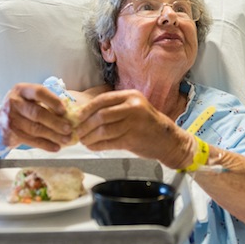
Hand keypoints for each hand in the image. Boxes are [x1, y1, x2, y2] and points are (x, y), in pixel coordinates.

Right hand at [0, 83, 73, 151]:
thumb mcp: (32, 97)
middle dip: (55, 122)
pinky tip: (56, 147)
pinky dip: (45, 145)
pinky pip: (30, 140)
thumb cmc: (24, 104)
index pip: (39, 92)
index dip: (53, 101)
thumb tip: (70, 110)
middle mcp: (14, 103)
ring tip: (66, 139)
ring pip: (34, 129)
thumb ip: (47, 100)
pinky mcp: (11, 133)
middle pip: (36, 113)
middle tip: (69, 128)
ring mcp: (11, 119)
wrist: (2, 118)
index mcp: (22, 90)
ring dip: (52, 135)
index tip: (64, 110)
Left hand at [75, 89, 192, 168]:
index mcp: (131, 96)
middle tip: (77, 132)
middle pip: (100, 115)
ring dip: (89, 137)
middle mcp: (133, 107)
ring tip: (83, 141)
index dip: (86, 109)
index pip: (102, 100)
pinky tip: (92, 147)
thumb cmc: (147, 124)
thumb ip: (114, 108)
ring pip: (103, 130)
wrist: (168, 140)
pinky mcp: (132, 139)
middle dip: (85, 125)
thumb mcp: (134, 108)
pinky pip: (108, 143)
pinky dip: (97, 145)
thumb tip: (85, 115)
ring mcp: (133, 123)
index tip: (77, 117)